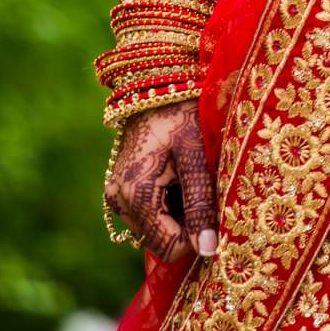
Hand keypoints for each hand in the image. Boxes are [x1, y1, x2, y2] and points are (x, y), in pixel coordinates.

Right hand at [105, 101, 217, 262]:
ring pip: (157, 227)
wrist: (156, 80)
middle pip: (163, 239)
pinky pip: (149, 211)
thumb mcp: (196, 154)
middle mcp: (118, 200)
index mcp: (136, 194)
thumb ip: (200, 203)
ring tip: (189, 173)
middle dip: (187, 221)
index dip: (197, 233)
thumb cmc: (182, 111)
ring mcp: (116, 195)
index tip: (213, 204)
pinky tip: (177, 174)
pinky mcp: (119, 188)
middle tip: (202, 182)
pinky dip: (168, 202)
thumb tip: (208, 250)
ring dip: (178, 211)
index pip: (170, 247)